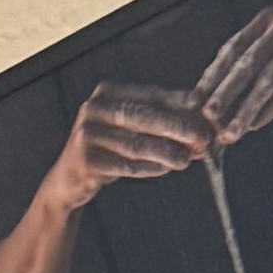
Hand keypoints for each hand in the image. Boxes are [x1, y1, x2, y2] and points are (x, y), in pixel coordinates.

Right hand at [56, 80, 213, 202]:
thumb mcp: (128, 128)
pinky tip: (166, 170)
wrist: (67, 180)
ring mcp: (86, 135)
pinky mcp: (84, 162)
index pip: (151, 96)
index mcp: (107, 92)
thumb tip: (200, 119)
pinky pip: (124, 166)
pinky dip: (148, 168)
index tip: (205, 111)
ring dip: (166, 152)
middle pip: (144, 117)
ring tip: (188, 159)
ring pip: (136, 144)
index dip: (179, 103)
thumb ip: (158, 120)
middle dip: (177, 128)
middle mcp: (94, 109)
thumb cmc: (108, 150)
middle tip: (203, 137)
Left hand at [196, 6, 272, 144]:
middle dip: (225, 93)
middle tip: (207, 117)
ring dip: (245, 110)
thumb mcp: (270, 67)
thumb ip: (243, 78)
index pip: (232, 48)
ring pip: (267, 80)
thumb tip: (206, 108)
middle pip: (247, 63)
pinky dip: (269, 110)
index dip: (212, 75)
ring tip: (230, 133)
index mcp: (266, 20)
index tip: (193, 100)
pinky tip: (254, 126)